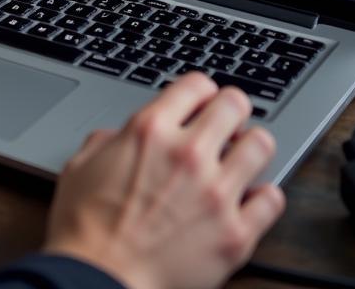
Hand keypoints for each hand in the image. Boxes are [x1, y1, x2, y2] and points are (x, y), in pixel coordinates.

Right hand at [43, 73, 284, 288]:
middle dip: (231, 110)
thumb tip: (123, 137)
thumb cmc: (84, 229)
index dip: (200, 91)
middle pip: (235, 104)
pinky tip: (250, 199)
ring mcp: (216, 193)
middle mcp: (188, 154)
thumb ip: (109, 140)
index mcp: (150, 130)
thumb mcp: (81, 165)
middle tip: (226, 123)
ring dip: (251, 148)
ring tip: (240, 158)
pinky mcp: (236, 234)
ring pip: (262, 145)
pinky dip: (264, 196)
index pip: (197, 84)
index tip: (201, 101)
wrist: (98, 281)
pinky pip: (273, 200)